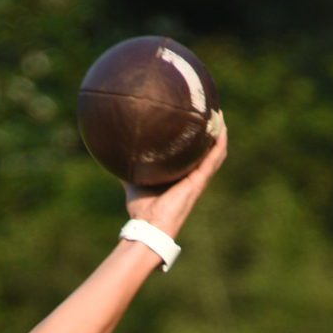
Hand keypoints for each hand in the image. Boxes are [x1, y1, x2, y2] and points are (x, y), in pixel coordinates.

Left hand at [124, 111, 228, 239]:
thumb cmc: (141, 207)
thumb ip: (126, 165)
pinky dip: (219, 142)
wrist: (149, 223)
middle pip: (205, 149)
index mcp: (179, 173)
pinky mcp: (200, 179)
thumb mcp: (132, 178)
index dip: (194, 136)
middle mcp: (191, 174)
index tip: (192, 116)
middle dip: (208, 130)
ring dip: (218, 133)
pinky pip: (214, 158)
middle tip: (208, 109)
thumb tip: (110, 151)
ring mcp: (198, 177)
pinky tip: (222, 127)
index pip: (190, 152)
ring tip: (218, 113)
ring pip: (215, 151)